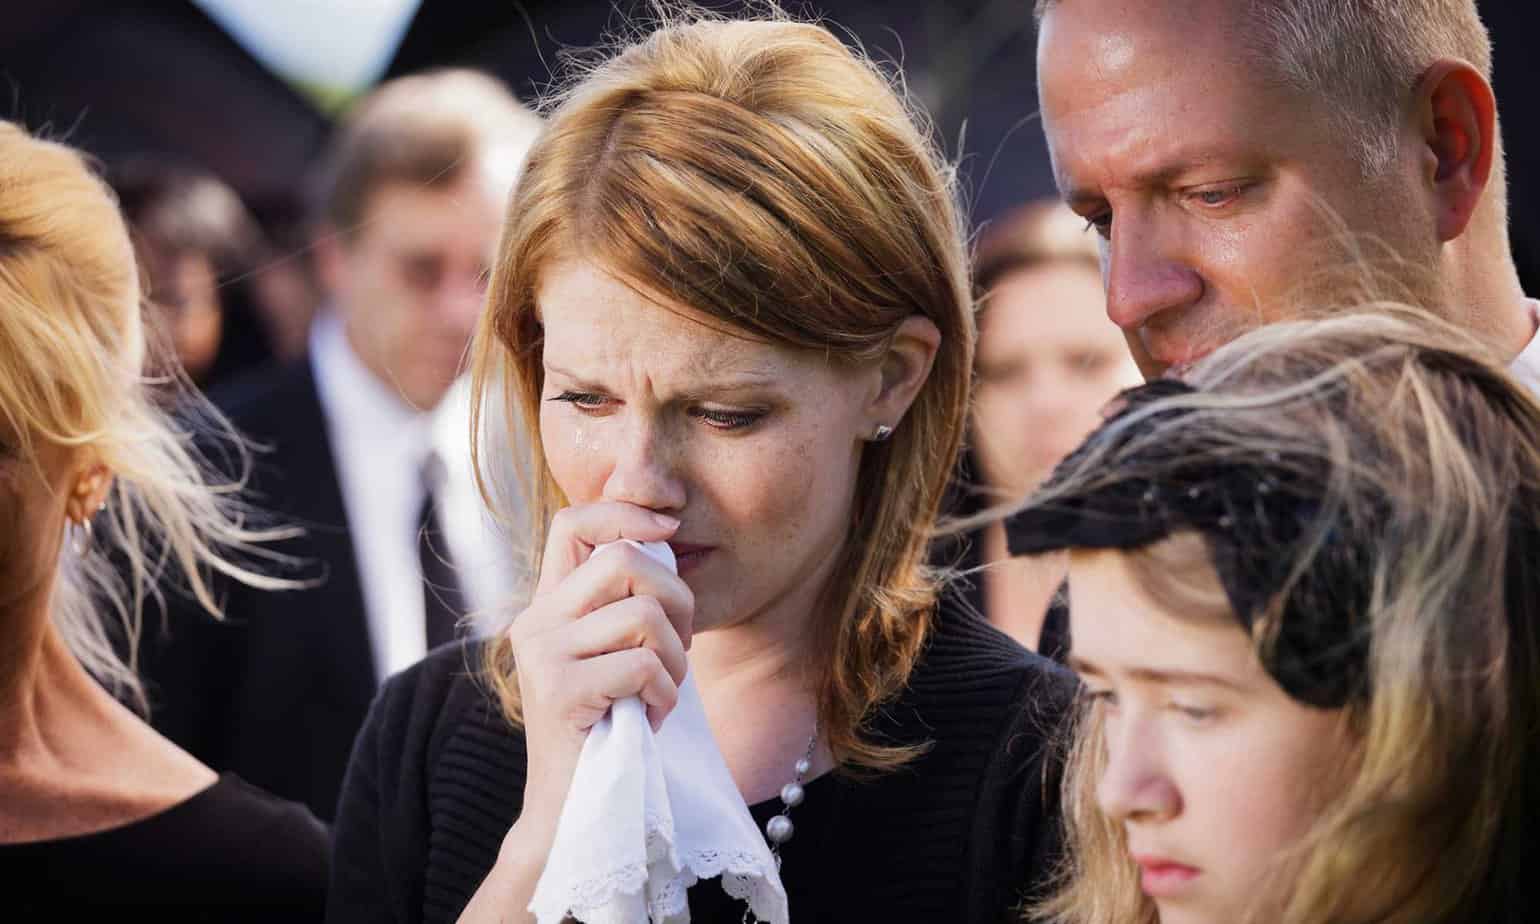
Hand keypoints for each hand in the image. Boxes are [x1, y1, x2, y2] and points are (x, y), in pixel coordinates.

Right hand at [505, 501, 694, 843]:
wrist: (571, 808)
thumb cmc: (609, 727)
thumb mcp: (615, 653)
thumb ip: (628, 602)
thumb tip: (667, 544)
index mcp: (548, 604)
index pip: (573, 522)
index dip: (625, 512)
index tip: (671, 528)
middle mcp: (537, 620)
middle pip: (622, 558)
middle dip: (677, 596)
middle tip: (681, 643)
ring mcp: (543, 654)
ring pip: (644, 614)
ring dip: (676, 658)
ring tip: (663, 691)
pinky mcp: (560, 690)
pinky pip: (644, 665)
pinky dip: (666, 695)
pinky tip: (651, 717)